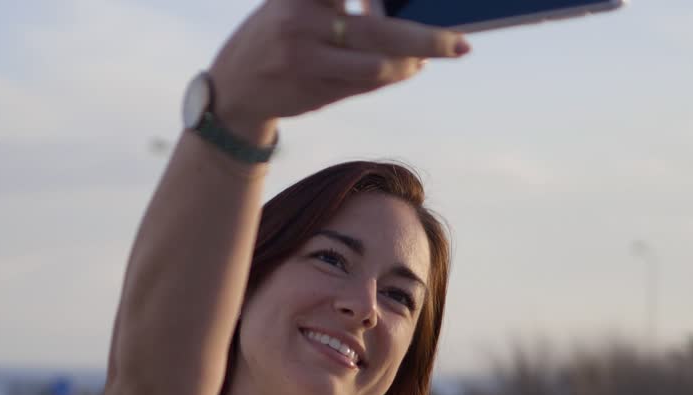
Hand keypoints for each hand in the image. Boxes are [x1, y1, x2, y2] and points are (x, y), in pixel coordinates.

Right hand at [208, 0, 470, 139]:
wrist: (232, 88)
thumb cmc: (278, 36)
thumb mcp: (299, 6)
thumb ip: (345, 8)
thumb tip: (404, 16)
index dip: (375, 2)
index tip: (393, 6)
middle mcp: (299, 19)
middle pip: (376, 30)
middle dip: (426, 40)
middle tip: (460, 44)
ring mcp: (304, 57)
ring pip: (374, 65)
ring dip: (408, 64)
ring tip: (424, 60)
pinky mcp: (310, 88)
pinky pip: (363, 84)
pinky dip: (390, 76)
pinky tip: (405, 69)